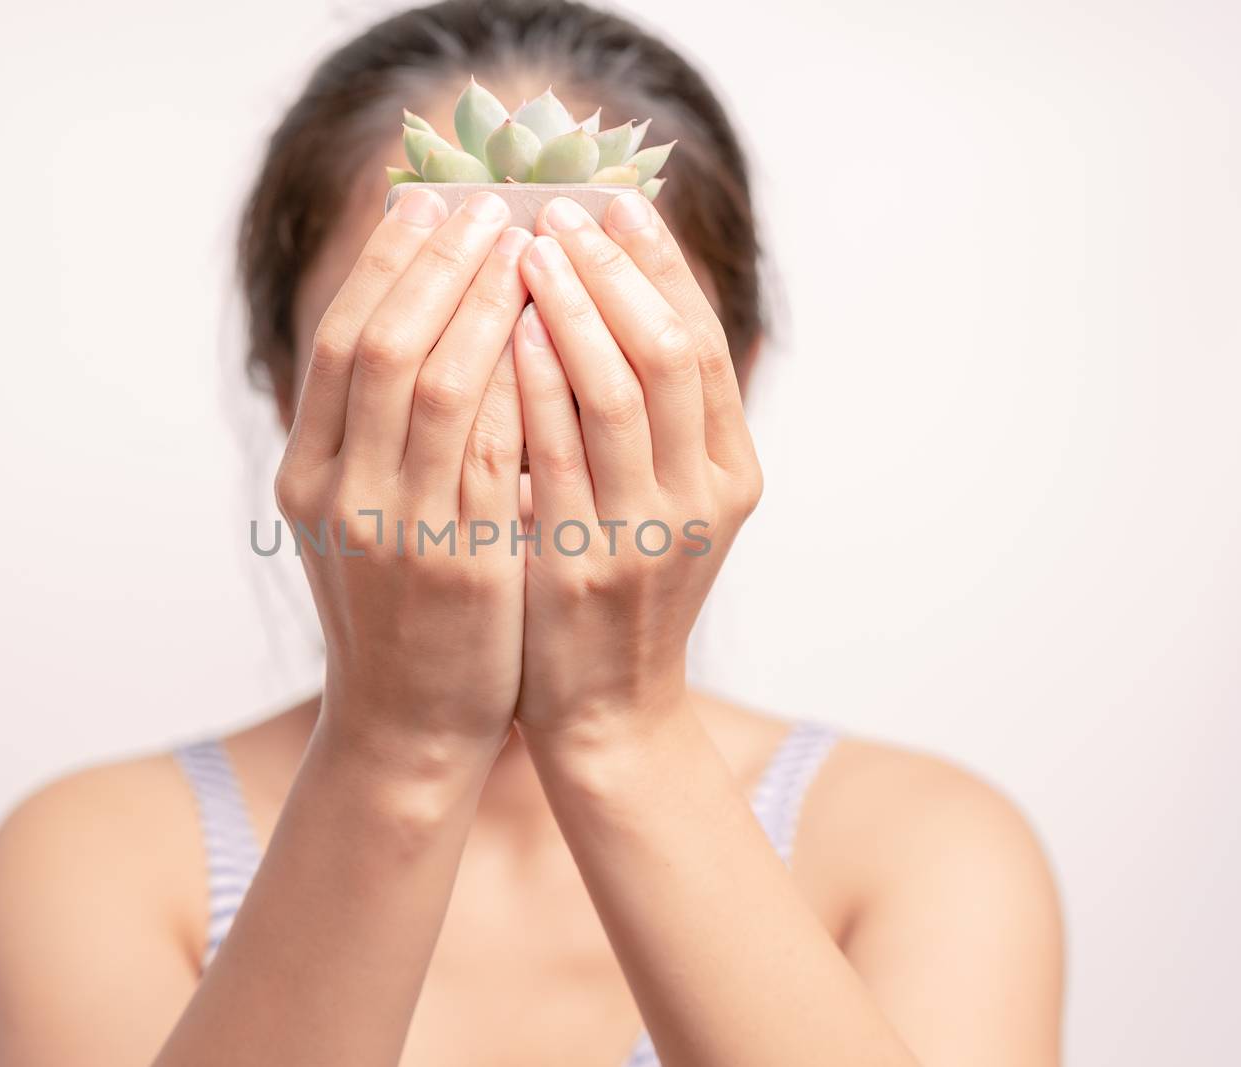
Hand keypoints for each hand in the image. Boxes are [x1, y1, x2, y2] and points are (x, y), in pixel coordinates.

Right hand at [276, 187, 532, 773]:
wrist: (406, 727)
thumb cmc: (396, 611)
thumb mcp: (359, 517)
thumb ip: (375, 433)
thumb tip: (431, 319)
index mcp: (308, 475)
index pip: (339, 341)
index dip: (385, 264)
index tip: (430, 202)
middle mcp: (339, 495)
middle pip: (381, 345)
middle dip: (437, 263)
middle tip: (489, 203)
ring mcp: (396, 532)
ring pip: (438, 385)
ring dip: (485, 303)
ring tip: (528, 247)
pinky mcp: (459, 566)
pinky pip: (494, 451)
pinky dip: (522, 383)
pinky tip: (556, 333)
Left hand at [511, 192, 763, 745]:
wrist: (606, 716)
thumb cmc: (616, 593)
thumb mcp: (661, 505)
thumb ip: (655, 421)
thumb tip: (613, 301)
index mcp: (731, 473)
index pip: (705, 342)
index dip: (662, 267)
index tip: (618, 201)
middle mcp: (705, 497)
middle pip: (674, 351)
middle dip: (619, 270)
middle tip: (563, 207)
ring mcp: (651, 534)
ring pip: (624, 391)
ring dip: (578, 308)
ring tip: (531, 245)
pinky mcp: (589, 567)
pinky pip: (562, 453)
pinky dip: (539, 382)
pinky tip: (509, 329)